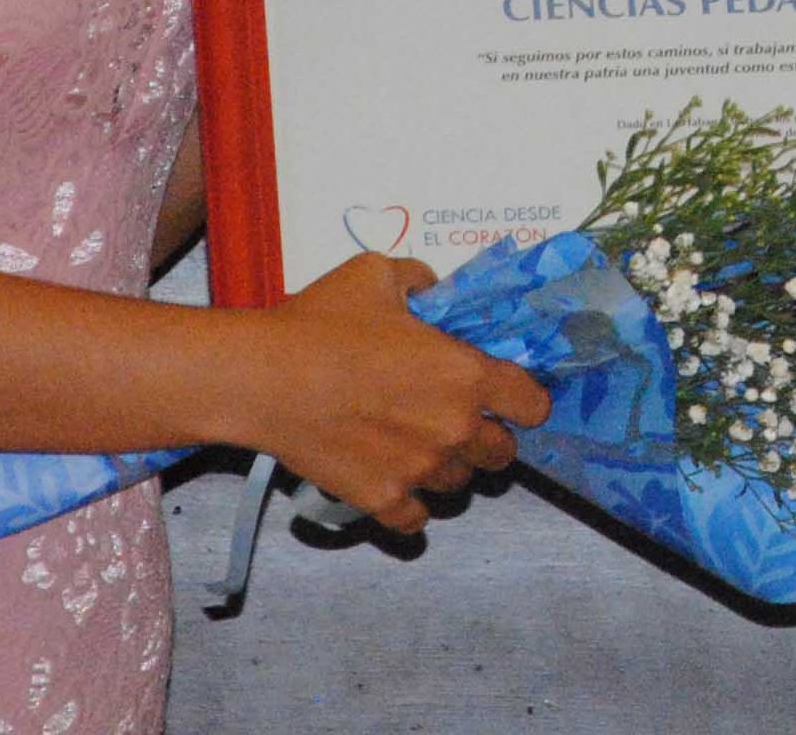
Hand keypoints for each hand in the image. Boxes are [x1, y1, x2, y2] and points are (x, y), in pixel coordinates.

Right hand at [244, 254, 551, 533]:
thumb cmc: (322, 323)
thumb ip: (420, 281)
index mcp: (466, 375)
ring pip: (459, 485)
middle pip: (502, 453)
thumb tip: (431, 292)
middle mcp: (454, 428)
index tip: (508, 398)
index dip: (525, 401)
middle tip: (458, 421)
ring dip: (447, 468)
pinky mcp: (382, 499)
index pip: (532, 404)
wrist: (263, 378)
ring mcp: (420, 470)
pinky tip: (395, 483)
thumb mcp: (377, 275)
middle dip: (487, 438)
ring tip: (418, 447)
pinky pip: (416, 519)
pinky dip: (410, 506)